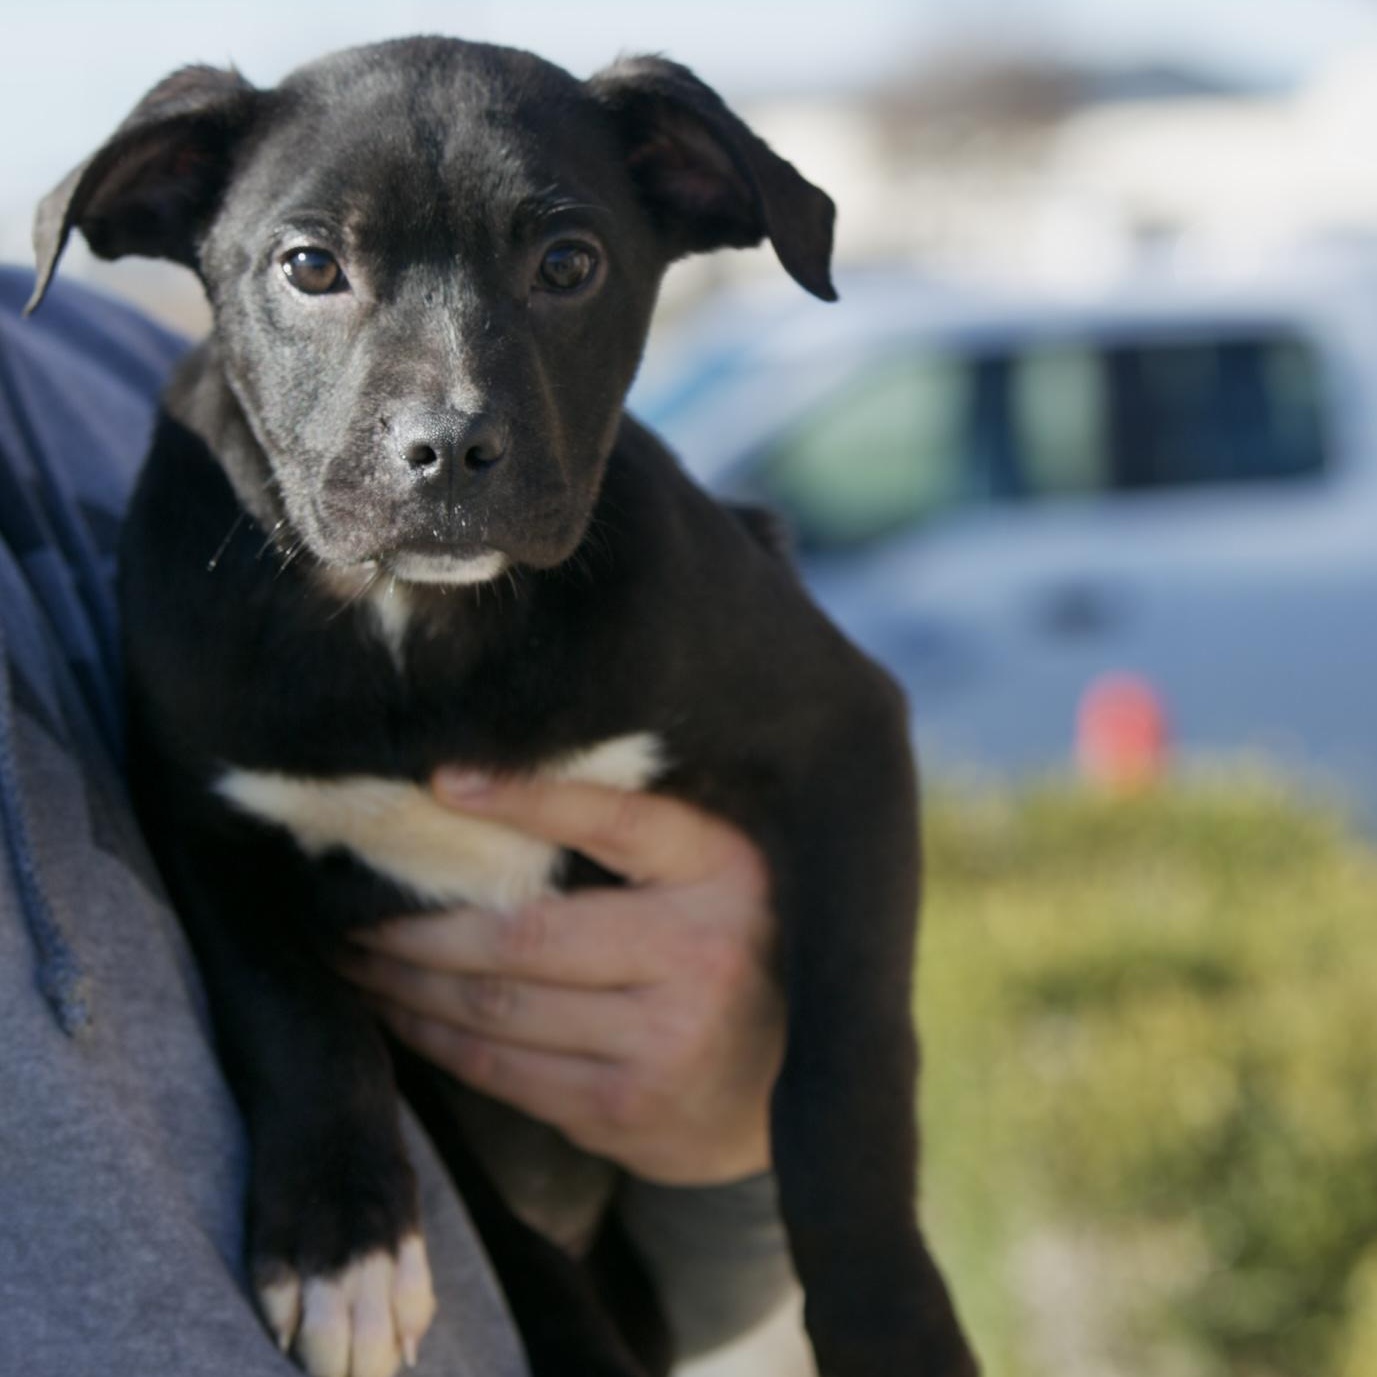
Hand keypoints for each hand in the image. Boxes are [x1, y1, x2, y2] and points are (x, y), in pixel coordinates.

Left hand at [335, 769, 784, 1185]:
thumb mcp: (717, 871)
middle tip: (345, 906)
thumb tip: (483, 791)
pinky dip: (440, 1042)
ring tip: (353, 959)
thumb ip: (637, 836)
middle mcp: (702, 953)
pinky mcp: (632, 1112)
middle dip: (417, 925)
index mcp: (723, 871)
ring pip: (499, 1010)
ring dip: (408, 985)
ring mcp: (667, 1043)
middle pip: (524, 933)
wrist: (800, 1082)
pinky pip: (507, 1074)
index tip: (438, 781)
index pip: (614, 819)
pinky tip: (401, 1016)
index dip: (524, 795)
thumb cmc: (736, 947)